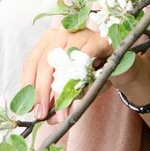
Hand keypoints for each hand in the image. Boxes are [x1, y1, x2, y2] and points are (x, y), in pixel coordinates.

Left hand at [21, 27, 135, 122]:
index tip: (31, 108)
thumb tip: (47, 117)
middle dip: (42, 91)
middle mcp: (62, 33)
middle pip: (45, 62)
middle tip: (43, 114)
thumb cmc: (91, 74)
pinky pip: (87, 54)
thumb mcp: (70, 88)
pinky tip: (79, 90)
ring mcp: (80, 33)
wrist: (120, 66)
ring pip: (65, 61)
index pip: (32, 62)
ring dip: (62, 90)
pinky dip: (81, 73)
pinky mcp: (99, 39)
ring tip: (63, 112)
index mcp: (49, 41)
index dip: (29, 86)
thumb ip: (57, 99)